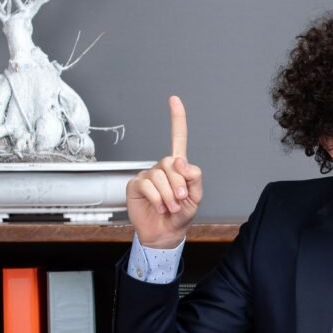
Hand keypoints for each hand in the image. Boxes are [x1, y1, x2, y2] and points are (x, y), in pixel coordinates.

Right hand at [126, 95, 203, 247]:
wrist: (165, 233)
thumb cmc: (180, 214)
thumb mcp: (196, 196)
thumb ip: (194, 177)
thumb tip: (181, 162)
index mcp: (178, 167)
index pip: (177, 138)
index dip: (176, 119)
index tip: (174, 100)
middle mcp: (162, 167)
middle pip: (171, 163)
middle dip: (179, 185)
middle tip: (180, 200)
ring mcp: (148, 174)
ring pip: (160, 177)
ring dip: (169, 196)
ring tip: (170, 207)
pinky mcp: (136, 184)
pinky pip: (148, 185)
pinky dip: (157, 199)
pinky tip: (158, 206)